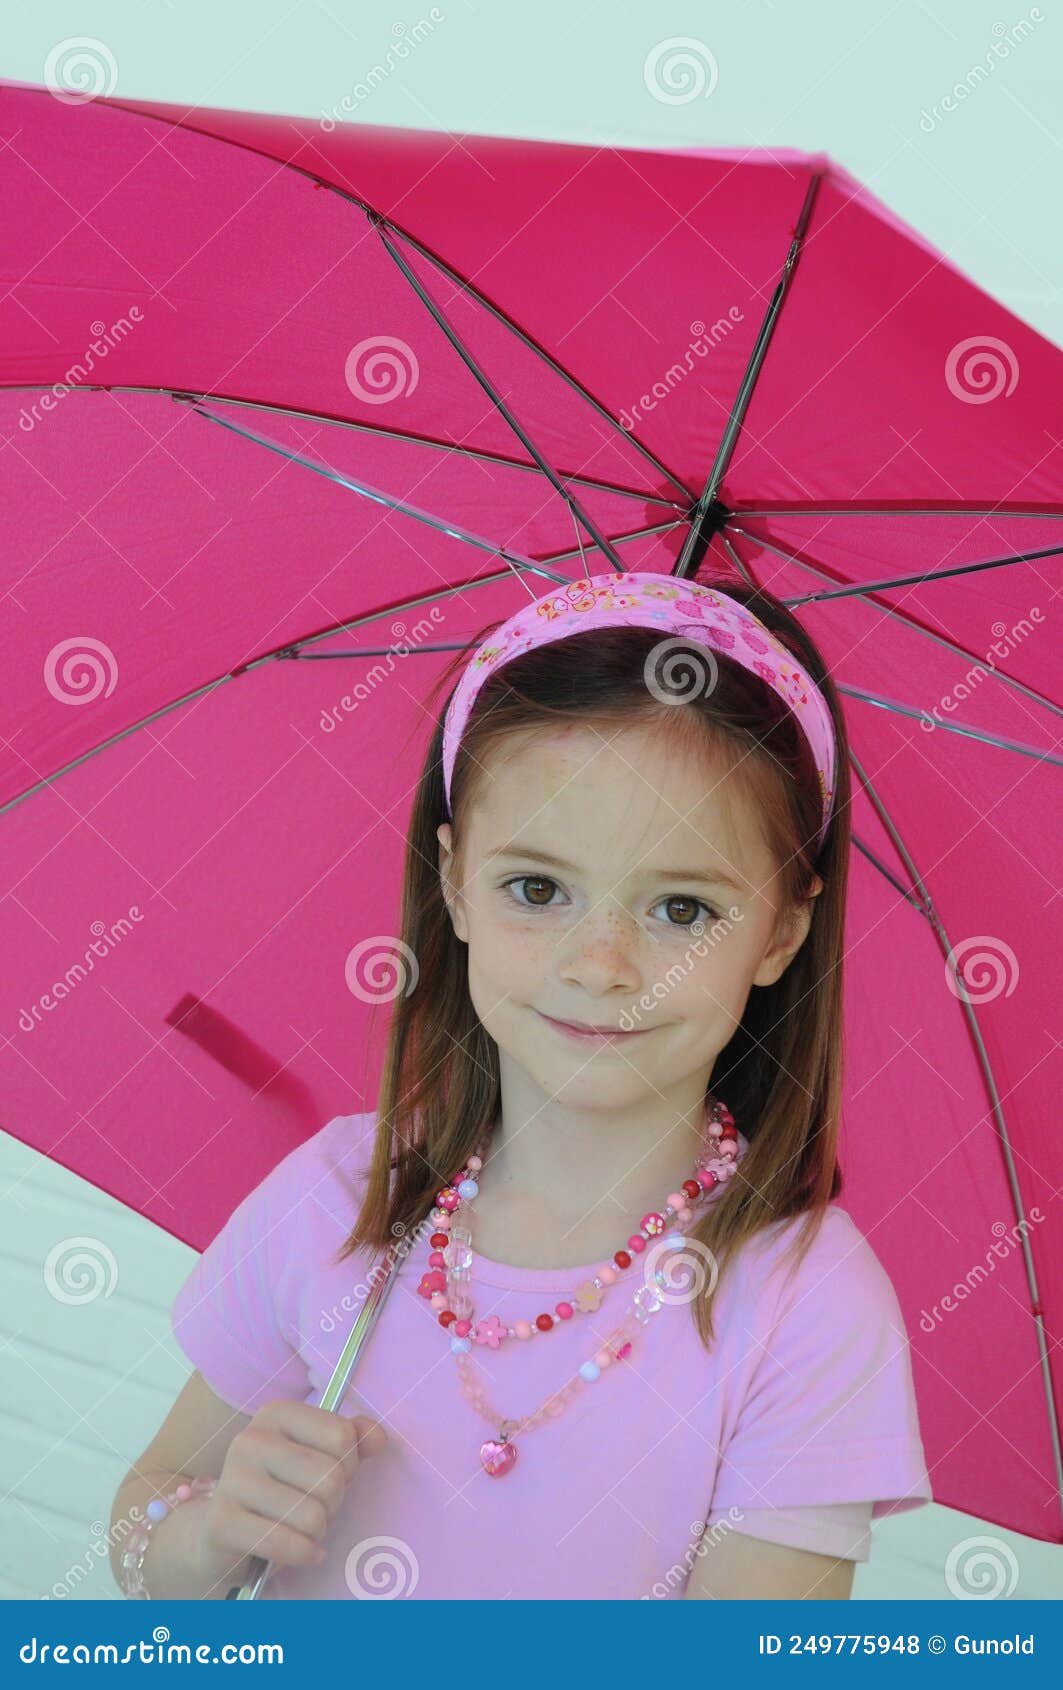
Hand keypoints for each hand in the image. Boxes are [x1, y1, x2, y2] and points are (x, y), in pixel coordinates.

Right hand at [197, 1400, 387, 1586]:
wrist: (221, 1530)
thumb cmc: (282, 1488)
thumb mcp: (318, 1456)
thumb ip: (353, 1441)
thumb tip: (379, 1437)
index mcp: (276, 1413)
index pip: (342, 1436)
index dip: (349, 1464)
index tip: (330, 1475)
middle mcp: (250, 1439)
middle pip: (330, 1477)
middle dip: (334, 1503)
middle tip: (316, 1508)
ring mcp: (232, 1481)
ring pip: (312, 1515)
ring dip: (317, 1532)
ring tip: (301, 1528)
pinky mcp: (222, 1523)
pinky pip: (287, 1544)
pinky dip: (304, 1554)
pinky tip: (303, 1552)